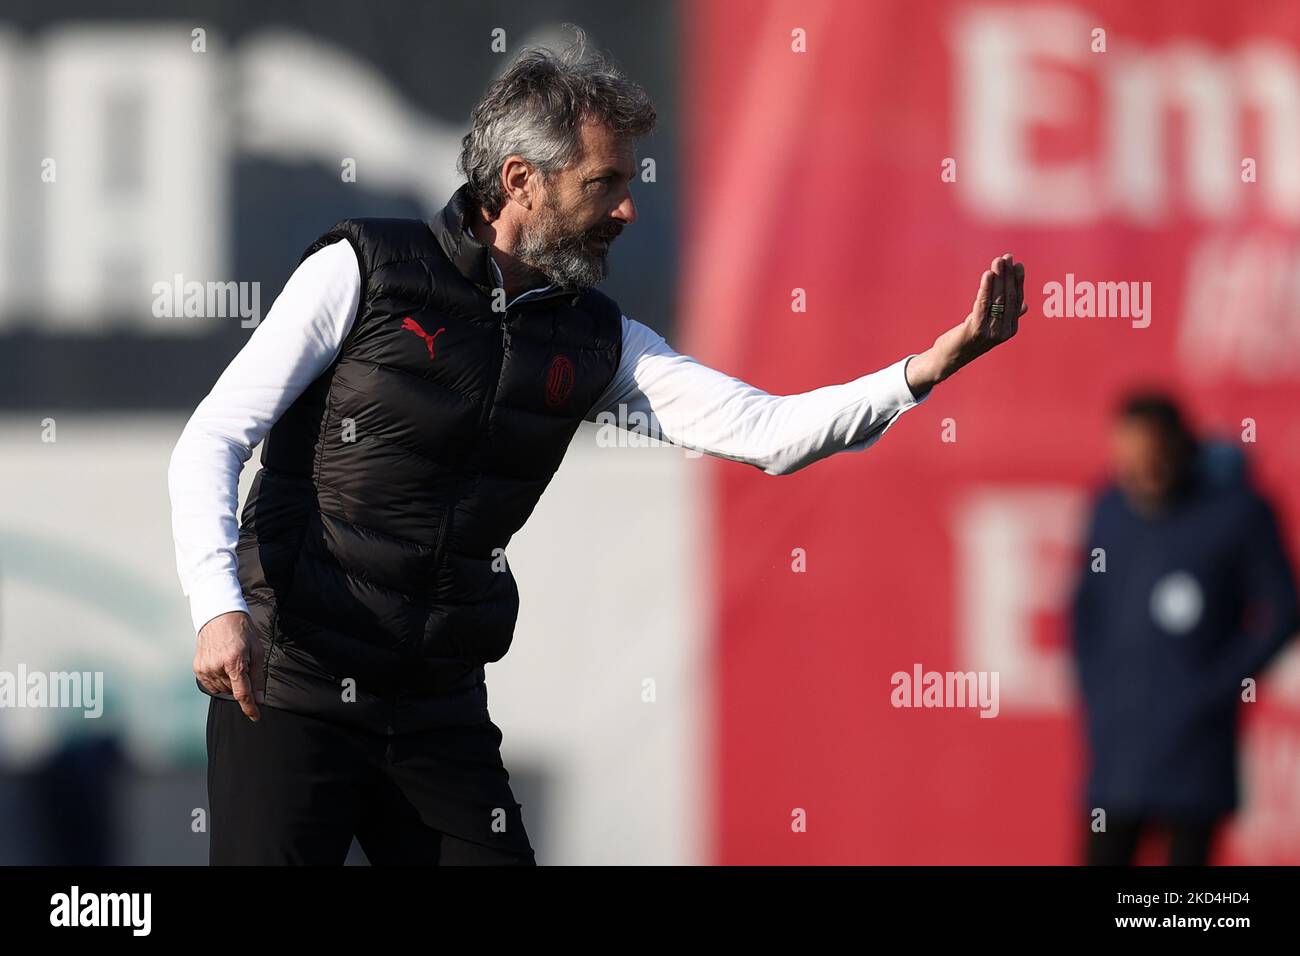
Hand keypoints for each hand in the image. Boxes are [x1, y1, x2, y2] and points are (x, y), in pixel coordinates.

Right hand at [194, 610, 263, 720]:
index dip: (250, 708)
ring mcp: (205, 668)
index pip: (242, 693)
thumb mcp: (257, 650)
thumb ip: (257, 676)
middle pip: (233, 691)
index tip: (256, 716)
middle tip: (243, 666)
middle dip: (241, 685)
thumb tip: (259, 698)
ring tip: (232, 663)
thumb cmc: (242, 631)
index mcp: (234, 662)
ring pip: (222, 690)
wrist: (219, 615)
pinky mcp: (197, 668)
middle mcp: (216, 667)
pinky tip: (222, 666)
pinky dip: (219, 681)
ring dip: (230, 683)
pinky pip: (210, 685)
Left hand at [905, 253, 1025, 395]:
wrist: (947, 359)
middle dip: (1008, 275)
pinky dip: (986, 288)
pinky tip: (988, 275)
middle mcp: (1003, 331)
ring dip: (998, 278)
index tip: (1016, 263)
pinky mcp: (976, 331)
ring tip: (998, 261)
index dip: (1017, 281)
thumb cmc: (968, 340)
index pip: (1017, 300)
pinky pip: (983, 305)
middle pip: (1008, 297)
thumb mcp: (989, 327)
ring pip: (997, 299)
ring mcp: (991, 332)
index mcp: (1010, 329)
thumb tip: (1024, 305)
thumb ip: (1006, 316)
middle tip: (1007, 257)